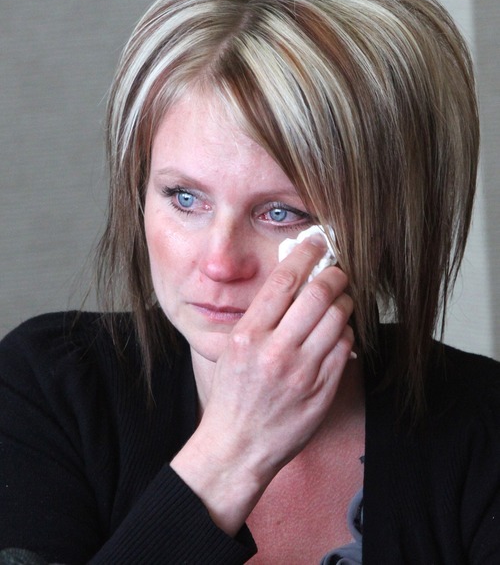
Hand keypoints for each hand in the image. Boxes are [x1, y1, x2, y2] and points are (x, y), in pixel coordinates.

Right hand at [170, 234, 354, 534]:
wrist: (238, 445)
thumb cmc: (234, 394)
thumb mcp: (233, 348)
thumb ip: (261, 316)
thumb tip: (291, 280)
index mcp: (249, 335)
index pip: (285, 280)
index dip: (307, 253)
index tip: (318, 242)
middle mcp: (276, 350)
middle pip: (319, 294)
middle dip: (335, 275)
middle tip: (337, 271)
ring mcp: (303, 372)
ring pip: (339, 318)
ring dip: (344, 303)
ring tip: (338, 302)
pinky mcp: (323, 389)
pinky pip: (345, 346)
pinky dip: (345, 332)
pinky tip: (336, 334)